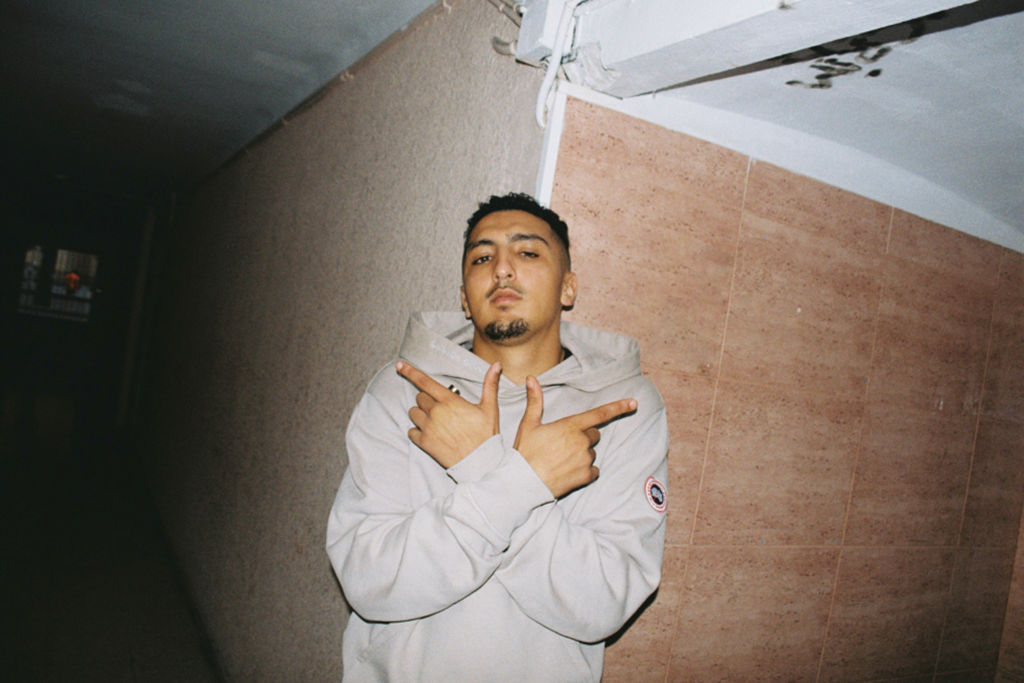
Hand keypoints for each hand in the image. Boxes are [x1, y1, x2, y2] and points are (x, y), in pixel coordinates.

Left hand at [397, 361, 501, 468]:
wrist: (481, 463)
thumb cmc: (486, 435)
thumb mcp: (490, 408)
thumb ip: (489, 384)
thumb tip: (496, 364)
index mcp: (449, 401)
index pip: (425, 382)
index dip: (410, 371)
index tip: (399, 365)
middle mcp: (435, 412)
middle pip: (420, 397)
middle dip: (428, 400)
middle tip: (442, 409)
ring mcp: (428, 428)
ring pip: (413, 413)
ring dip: (421, 414)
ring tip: (436, 421)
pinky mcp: (424, 443)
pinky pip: (411, 431)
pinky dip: (417, 431)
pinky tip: (431, 434)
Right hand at [513, 376, 636, 498]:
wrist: (523, 482)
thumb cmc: (525, 452)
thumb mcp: (528, 424)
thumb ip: (535, 401)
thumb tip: (531, 379)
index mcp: (570, 426)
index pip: (600, 414)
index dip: (618, 407)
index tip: (633, 403)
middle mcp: (582, 441)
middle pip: (594, 435)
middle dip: (583, 437)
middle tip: (563, 445)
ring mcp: (585, 459)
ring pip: (591, 452)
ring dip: (582, 454)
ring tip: (561, 460)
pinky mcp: (585, 476)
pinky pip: (593, 470)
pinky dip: (584, 471)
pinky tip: (568, 471)